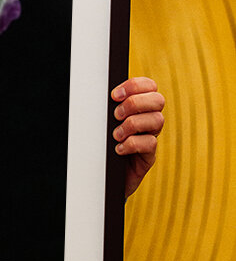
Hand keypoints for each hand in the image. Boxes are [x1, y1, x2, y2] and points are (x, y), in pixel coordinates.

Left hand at [111, 76, 164, 198]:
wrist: (102, 175)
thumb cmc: (101, 144)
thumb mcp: (104, 122)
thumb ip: (109, 107)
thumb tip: (102, 93)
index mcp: (139, 107)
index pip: (149, 86)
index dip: (135, 86)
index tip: (114, 95)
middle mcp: (148, 120)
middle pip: (158, 100)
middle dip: (135, 103)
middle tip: (116, 115)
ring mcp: (150, 137)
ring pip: (157, 120)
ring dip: (132, 124)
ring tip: (116, 135)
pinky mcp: (149, 156)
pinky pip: (150, 143)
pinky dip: (132, 144)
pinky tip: (118, 149)